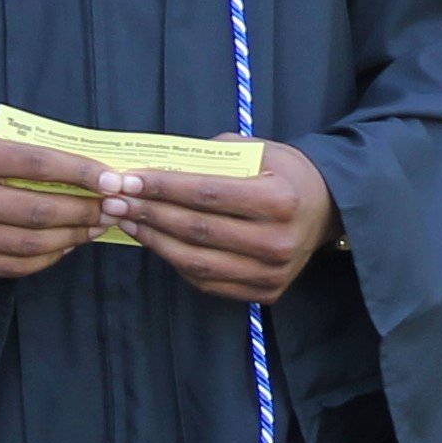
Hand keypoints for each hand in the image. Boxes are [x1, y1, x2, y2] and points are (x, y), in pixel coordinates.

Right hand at [0, 127, 121, 280]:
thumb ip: (32, 148)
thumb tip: (95, 168)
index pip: (39, 164)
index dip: (82, 174)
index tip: (115, 181)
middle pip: (39, 210)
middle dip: (85, 210)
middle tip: (114, 207)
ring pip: (32, 243)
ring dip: (73, 235)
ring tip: (97, 225)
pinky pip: (16, 266)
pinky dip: (50, 256)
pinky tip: (68, 243)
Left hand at [111, 142, 339, 301]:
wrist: (327, 208)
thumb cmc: (284, 172)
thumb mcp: (256, 150)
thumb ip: (210, 158)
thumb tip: (154, 166)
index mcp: (279, 200)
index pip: (207, 194)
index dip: (162, 187)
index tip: (127, 180)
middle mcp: (278, 242)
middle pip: (197, 229)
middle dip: (149, 213)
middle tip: (114, 200)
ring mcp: (273, 273)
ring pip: (197, 262)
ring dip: (154, 240)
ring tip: (127, 220)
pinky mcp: (265, 292)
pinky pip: (207, 282)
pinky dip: (174, 261)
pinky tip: (154, 241)